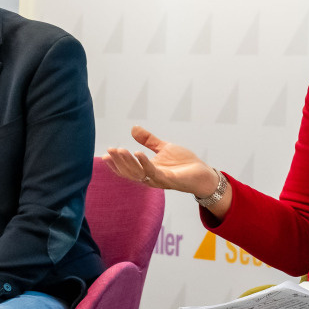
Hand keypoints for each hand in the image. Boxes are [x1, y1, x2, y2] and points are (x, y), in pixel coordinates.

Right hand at [102, 125, 220, 201]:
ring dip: (129, 162)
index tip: (105, 155)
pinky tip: (138, 153)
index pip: (128, 170)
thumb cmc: (184, 163)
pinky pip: (154, 172)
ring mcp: (160, 179)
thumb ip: (148, 140)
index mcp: (148, 170)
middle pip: (130, 172)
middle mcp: (151, 177)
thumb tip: (133, 128)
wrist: (203, 173)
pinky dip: (145, 163)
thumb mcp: (164, 148)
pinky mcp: (170, 180)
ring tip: (121, 150)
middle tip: (110, 150)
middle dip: (119, 162)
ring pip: (139, 173)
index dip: (116, 164)